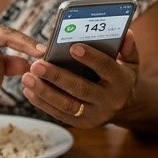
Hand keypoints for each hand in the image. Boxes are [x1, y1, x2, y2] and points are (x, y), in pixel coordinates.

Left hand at [22, 30, 139, 127]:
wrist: (124, 105)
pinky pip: (59, 114)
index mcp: (122, 81)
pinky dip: (42, 103)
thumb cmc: (120, 75)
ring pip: (67, 105)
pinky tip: (29, 90)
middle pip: (81, 89)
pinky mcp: (82, 124)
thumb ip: (127, 48)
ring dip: (44, 91)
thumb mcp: (130, 62)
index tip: (73, 47)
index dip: (91, 58)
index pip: (107, 68)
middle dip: (57, 76)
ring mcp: (95, 115)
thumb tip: (125, 33)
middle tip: (37, 64)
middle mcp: (110, 100)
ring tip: (27, 77)